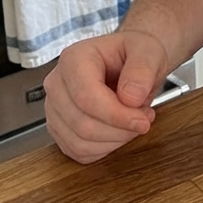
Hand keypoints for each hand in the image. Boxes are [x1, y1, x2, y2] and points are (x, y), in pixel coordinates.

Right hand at [43, 29, 169, 163]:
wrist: (130, 60)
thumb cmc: (134, 53)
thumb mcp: (148, 51)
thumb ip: (142, 70)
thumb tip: (131, 97)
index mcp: (74, 59)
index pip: (87, 98)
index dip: (117, 116)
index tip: (143, 120)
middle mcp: (57, 83)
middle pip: (82, 124)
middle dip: (119, 129)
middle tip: (144, 119)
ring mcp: (54, 108)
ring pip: (80, 143)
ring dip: (114, 140)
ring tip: (133, 122)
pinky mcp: (59, 128)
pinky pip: (79, 152)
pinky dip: (104, 148)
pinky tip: (119, 131)